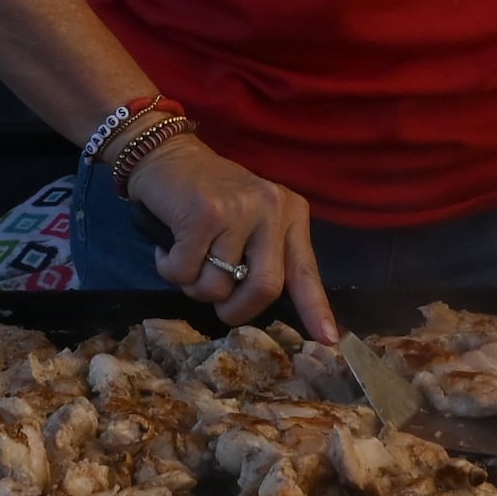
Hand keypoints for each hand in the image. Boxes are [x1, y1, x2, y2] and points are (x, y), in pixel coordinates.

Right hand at [126, 134, 335, 340]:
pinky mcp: (204, 213)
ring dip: (193, 286)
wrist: (167, 155)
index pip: (305, 271)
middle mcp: (271, 209)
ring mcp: (238, 209)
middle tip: (219, 305)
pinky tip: (169, 245)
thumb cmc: (210, 195)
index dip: (316, 309)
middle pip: (263, 288)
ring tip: (188, 258)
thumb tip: (267, 306)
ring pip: (216, 286)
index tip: (329, 340)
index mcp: (290, 213)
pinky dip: (169, 268)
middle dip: (236, 310)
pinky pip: (184, 271)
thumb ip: (265, 256)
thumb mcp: (252, 220)